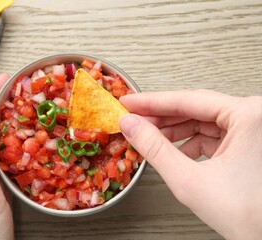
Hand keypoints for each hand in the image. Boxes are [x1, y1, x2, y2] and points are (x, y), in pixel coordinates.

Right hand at [119, 90, 261, 239]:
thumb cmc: (248, 215)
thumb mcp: (188, 180)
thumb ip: (154, 148)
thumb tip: (131, 125)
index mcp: (248, 116)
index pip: (188, 100)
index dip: (152, 102)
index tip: (129, 102)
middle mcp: (254, 116)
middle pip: (195, 108)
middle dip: (161, 117)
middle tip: (134, 119)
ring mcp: (252, 129)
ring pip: (202, 120)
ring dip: (173, 130)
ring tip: (149, 138)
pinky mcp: (247, 143)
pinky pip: (211, 134)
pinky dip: (189, 142)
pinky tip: (174, 152)